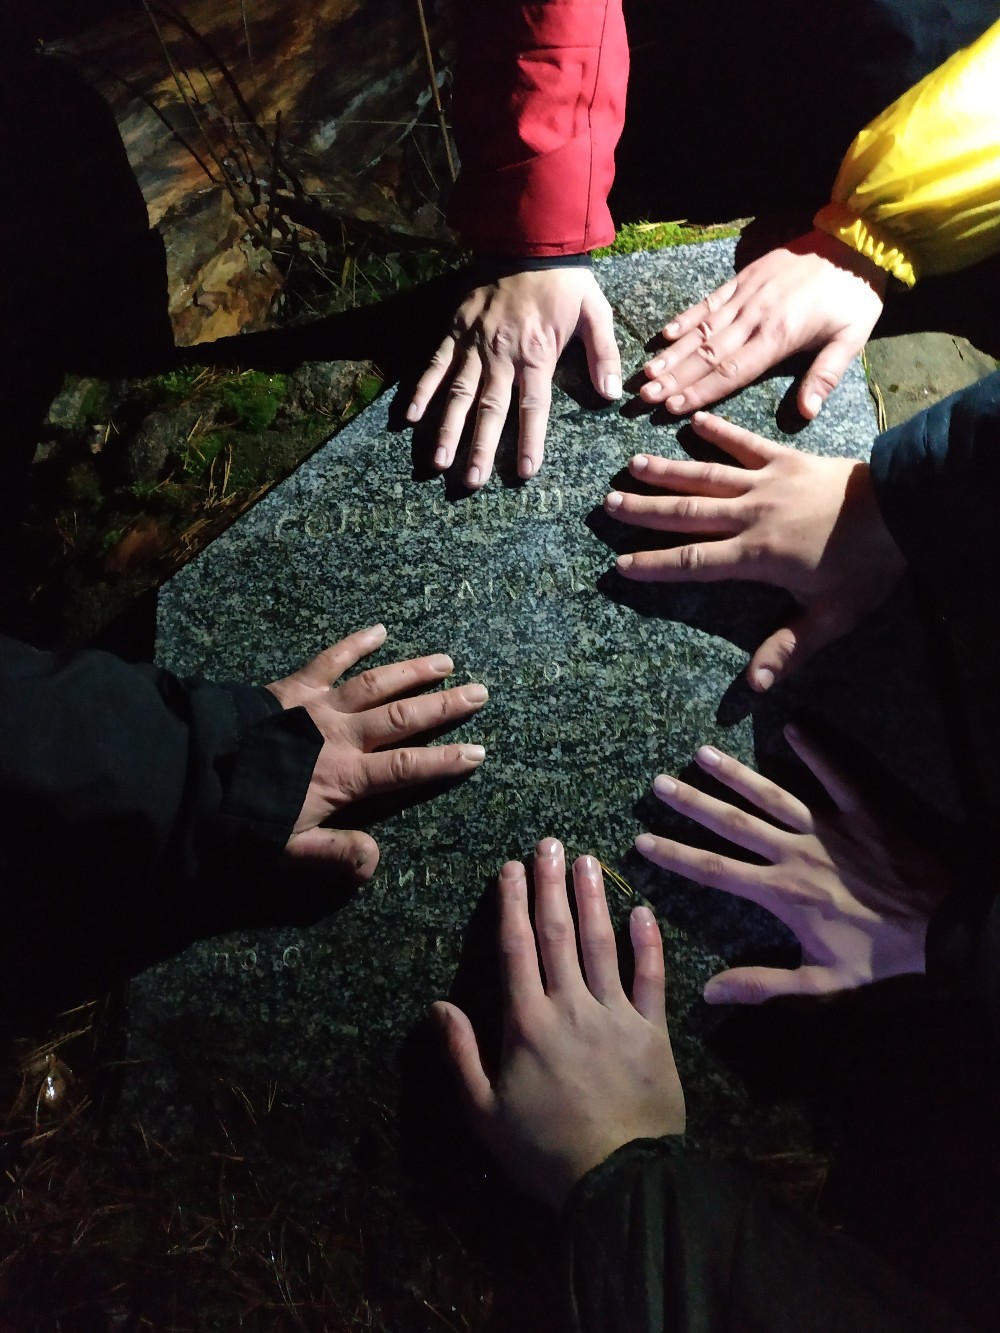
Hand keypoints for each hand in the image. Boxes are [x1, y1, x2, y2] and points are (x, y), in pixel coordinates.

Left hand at [266, 624, 487, 875]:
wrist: (196, 770)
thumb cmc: (243, 813)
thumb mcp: (288, 848)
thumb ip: (336, 853)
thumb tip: (375, 862)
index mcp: (346, 776)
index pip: (407, 767)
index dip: (444, 761)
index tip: (478, 752)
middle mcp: (342, 735)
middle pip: (404, 718)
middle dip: (445, 706)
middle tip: (480, 693)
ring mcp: (320, 705)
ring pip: (377, 684)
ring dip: (414, 671)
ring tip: (446, 662)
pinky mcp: (295, 685)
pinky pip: (330, 659)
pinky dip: (355, 643)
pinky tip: (379, 630)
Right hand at [407, 268, 621, 487]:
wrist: (528, 235)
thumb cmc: (565, 279)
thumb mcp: (595, 311)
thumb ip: (602, 354)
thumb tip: (610, 394)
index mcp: (537, 353)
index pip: (533, 406)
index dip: (529, 441)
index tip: (524, 472)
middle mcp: (501, 353)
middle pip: (489, 409)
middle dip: (479, 448)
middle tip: (471, 482)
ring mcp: (474, 342)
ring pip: (457, 393)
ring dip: (447, 429)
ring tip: (438, 462)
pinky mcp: (455, 329)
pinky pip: (435, 363)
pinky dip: (421, 389)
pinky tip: (409, 417)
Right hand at [434, 839, 684, 1211]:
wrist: (619, 1182)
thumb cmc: (545, 1152)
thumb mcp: (484, 1113)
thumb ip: (460, 1056)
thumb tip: (437, 1006)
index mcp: (527, 1023)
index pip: (516, 949)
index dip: (511, 905)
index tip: (510, 868)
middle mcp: (570, 1006)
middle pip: (557, 934)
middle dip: (550, 885)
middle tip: (547, 844)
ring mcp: (616, 1015)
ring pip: (602, 944)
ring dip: (593, 899)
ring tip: (586, 860)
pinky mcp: (654, 1032)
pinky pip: (652, 978)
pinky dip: (648, 942)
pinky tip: (642, 910)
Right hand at [608, 411, 905, 688]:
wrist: (903, 507)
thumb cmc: (868, 567)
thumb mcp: (831, 616)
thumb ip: (789, 649)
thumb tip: (755, 687)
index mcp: (756, 555)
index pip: (693, 563)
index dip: (654, 566)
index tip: (620, 565)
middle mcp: (751, 515)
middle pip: (686, 514)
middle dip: (645, 511)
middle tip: (608, 505)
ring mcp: (766, 482)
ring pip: (705, 476)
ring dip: (667, 471)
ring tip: (632, 466)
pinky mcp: (786, 459)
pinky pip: (744, 443)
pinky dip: (718, 432)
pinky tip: (693, 422)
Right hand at [636, 729, 947, 1003]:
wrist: (942, 928)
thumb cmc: (880, 956)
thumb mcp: (821, 983)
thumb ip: (763, 986)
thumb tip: (709, 995)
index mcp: (781, 893)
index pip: (715, 871)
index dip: (675, 855)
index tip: (641, 840)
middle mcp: (795, 853)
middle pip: (733, 824)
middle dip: (692, 803)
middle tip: (659, 783)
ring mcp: (828, 828)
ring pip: (772, 795)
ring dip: (735, 774)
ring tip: (702, 752)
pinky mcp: (862, 812)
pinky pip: (835, 776)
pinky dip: (814, 752)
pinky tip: (791, 727)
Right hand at [639, 229, 885, 417]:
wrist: (854, 237)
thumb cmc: (855, 294)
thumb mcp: (852, 337)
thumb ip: (825, 375)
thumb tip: (806, 413)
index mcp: (778, 337)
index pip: (731, 372)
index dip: (699, 392)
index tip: (672, 409)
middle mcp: (754, 318)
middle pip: (706, 355)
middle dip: (673, 379)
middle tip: (644, 398)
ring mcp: (745, 296)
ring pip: (701, 330)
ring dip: (671, 354)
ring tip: (646, 374)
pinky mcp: (743, 278)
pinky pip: (709, 302)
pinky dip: (685, 318)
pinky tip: (664, 334)